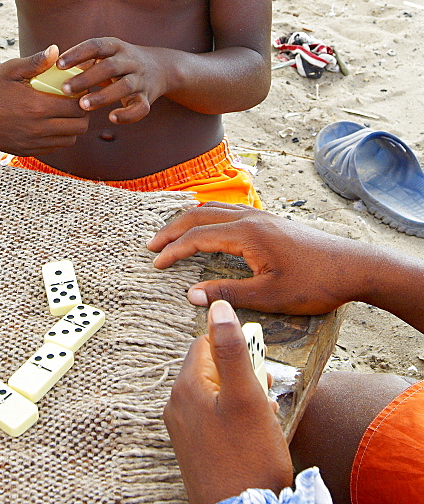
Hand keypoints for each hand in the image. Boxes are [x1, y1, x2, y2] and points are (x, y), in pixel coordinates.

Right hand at [0, 45, 89, 155]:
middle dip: (83, 112)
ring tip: (65, 112)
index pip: (77, 106)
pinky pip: (53, 148)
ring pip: (69, 140)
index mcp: (36, 106)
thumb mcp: (10, 69)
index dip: (84, 96)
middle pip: (79, 126)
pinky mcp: (23, 151)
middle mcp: (36, 129)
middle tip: (77, 100)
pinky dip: (58, 137)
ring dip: (72, 126)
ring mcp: (30, 143)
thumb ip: (36, 62)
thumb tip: (56, 49)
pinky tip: (51, 123)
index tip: (81, 87)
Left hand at [57, 38, 167, 123]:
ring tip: (83, 105)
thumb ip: (84, 60)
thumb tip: (50, 67)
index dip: (77, 54)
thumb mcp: (106, 53)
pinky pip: (140, 107)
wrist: (160, 68)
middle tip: (65, 89)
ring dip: (103, 96)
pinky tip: (112, 118)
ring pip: (124, 86)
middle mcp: (130, 61)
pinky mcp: (148, 98)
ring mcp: (140, 79)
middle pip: (110, 67)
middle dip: (87, 78)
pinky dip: (127, 115)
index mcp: (116, 47)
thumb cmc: (120, 62)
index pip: (96, 46)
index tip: (59, 65)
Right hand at [149, 203, 360, 314]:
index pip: (198, 236)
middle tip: (152, 245)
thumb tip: (192, 295)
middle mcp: (250, 217)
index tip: (156, 264)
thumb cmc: (314, 283)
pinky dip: (208, 217)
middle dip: (173, 230)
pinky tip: (208, 229)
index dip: (174, 250)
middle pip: (200, 215)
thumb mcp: (270, 295)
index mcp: (247, 233)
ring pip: (214, 209)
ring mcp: (261, 216)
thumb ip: (228, 293)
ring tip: (172, 235)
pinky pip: (229, 211)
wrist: (353, 266)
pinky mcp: (269, 221)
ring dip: (190, 221)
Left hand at [164, 301, 291, 503]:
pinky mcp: (193, 449)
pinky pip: (212, 418)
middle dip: (240, 373)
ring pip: (214, 394)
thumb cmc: (248, 459)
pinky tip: (255, 431)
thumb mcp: (246, 396)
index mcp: (186, 387)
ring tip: (264, 412)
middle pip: (210, 369)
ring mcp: (183, 430)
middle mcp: (177, 406)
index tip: (258, 364)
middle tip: (265, 389)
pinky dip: (234, 416)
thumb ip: (231, 349)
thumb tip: (217, 306)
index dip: (235, 348)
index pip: (206, 344)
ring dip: (240, 396)